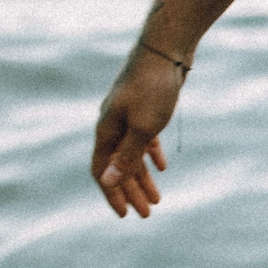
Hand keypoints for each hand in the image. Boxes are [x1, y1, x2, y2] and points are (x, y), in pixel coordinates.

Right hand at [91, 50, 184, 217]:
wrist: (166, 51)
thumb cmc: (153, 89)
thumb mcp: (142, 128)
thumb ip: (126, 156)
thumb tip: (106, 182)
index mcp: (106, 130)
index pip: (101, 170)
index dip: (111, 193)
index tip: (124, 215)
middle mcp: (112, 124)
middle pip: (118, 166)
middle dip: (131, 191)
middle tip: (147, 215)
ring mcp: (127, 115)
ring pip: (132, 154)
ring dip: (143, 178)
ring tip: (157, 199)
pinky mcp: (144, 108)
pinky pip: (144, 138)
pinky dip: (151, 154)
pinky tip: (162, 167)